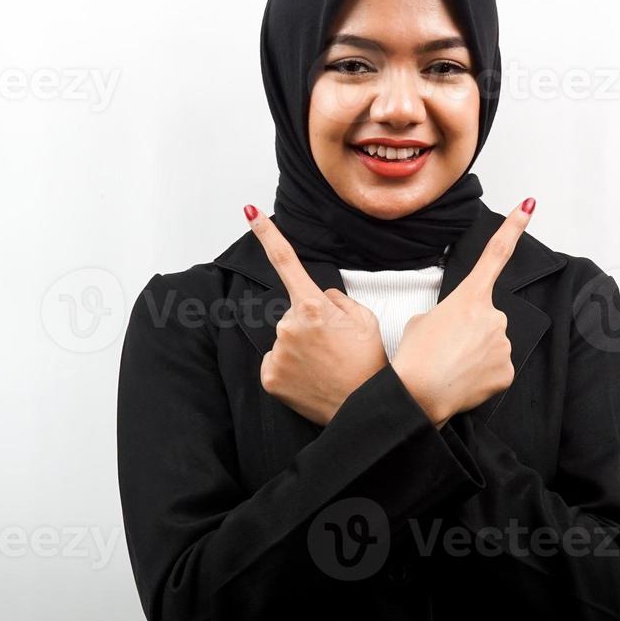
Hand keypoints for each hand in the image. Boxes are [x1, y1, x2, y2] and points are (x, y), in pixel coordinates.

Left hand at [246, 205, 386, 425]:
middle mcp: (289, 326)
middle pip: (292, 313)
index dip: (267, 234)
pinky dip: (290, 368)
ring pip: (284, 339)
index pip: (285, 262)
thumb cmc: (368, 363)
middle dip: (308, 324)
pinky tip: (309, 378)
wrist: (363, 407)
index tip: (251, 213)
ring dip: (300, 348)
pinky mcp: (269, 376)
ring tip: (324, 365)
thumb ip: (337, 300)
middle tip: (332, 347)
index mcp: (313, 306)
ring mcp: (276, 352)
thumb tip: (320, 297)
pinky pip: (275, 361)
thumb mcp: (365, 319)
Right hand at [391, 199, 534, 428]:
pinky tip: (465, 381)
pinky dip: (482, 376)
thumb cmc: (414, 357)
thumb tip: (461, 331)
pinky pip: (497, 369)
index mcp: (470, 297)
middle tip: (446, 350)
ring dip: (475, 355)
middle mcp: (494, 316)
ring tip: (451, 367)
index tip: (530, 206)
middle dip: (471, 333)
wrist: (417, 394)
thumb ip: (449, 316)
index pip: (496, 254)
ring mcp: (503, 344)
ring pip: (492, 346)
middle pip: (488, 319)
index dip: (515, 227)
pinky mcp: (508, 372)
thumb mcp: (423, 322)